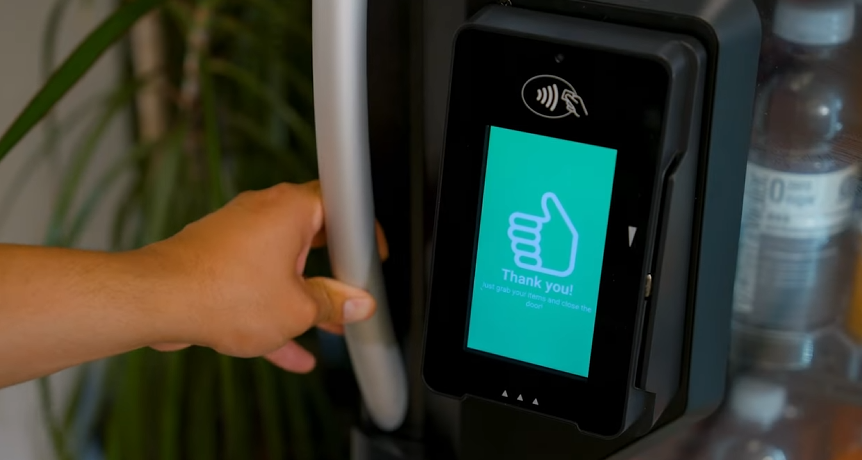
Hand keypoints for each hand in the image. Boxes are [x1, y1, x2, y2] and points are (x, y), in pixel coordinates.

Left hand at [141, 181, 388, 372]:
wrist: (157, 301)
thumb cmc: (222, 293)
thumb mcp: (296, 309)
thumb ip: (333, 305)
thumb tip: (356, 304)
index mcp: (291, 209)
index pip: (341, 207)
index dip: (362, 235)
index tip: (370, 260)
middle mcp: (263, 212)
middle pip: (312, 238)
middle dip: (332, 272)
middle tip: (347, 296)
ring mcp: (236, 234)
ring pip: (282, 265)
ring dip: (302, 295)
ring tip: (322, 327)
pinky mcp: (216, 257)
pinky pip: (254, 281)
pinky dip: (271, 307)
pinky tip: (287, 351)